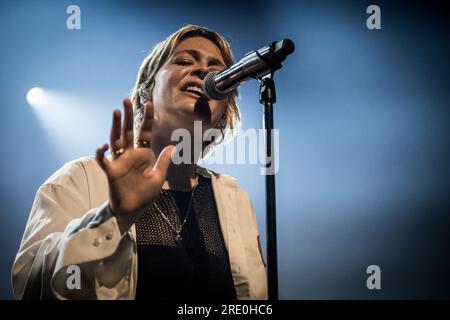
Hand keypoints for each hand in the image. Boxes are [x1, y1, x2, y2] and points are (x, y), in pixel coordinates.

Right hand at [95, 99, 173, 232]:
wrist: (133, 210)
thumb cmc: (144, 195)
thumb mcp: (158, 177)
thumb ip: (163, 162)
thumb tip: (173, 146)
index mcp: (143, 155)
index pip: (144, 132)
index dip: (146, 119)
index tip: (148, 103)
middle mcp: (130, 155)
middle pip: (128, 131)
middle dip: (128, 116)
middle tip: (126, 100)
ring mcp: (120, 162)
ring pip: (116, 140)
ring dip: (115, 127)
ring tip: (116, 112)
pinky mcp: (112, 173)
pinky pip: (105, 161)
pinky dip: (102, 154)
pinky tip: (103, 146)